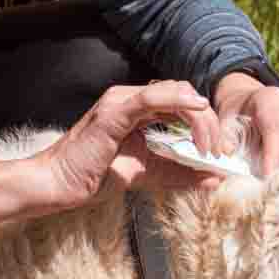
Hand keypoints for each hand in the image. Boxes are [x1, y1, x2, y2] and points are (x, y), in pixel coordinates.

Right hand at [26, 80, 223, 216]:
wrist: (61, 185)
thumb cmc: (97, 176)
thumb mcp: (151, 174)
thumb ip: (182, 174)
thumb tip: (215, 178)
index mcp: (138, 108)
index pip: (181, 102)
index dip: (205, 122)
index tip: (217, 151)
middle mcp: (129, 98)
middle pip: (182, 94)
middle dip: (207, 121)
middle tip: (216, 151)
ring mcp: (120, 101)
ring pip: (172, 93)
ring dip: (198, 118)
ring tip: (207, 147)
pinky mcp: (112, 112)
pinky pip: (148, 99)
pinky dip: (176, 101)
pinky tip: (196, 110)